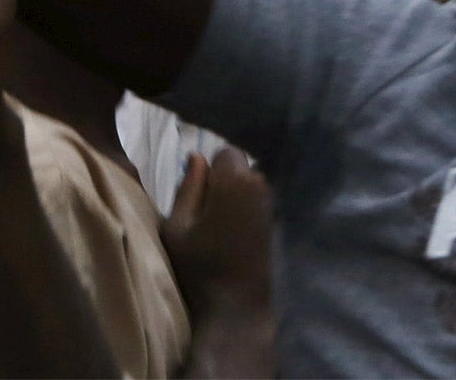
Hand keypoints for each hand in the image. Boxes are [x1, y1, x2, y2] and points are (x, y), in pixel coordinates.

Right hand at [162, 149, 273, 314]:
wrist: (236, 304)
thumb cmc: (199, 267)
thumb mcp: (177, 228)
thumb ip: (187, 188)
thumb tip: (195, 157)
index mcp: (234, 181)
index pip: (224, 152)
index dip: (209, 171)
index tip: (198, 195)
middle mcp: (260, 183)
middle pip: (240, 166)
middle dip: (224, 180)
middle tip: (206, 213)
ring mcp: (272, 201)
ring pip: (250, 183)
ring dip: (236, 195)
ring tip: (220, 226)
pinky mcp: (277, 219)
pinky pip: (259, 200)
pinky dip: (246, 208)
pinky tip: (235, 233)